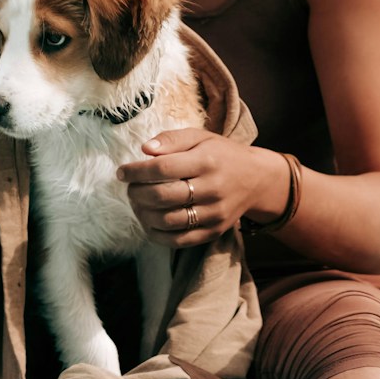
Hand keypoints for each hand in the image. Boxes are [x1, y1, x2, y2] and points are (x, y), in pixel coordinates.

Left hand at [116, 128, 273, 245]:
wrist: (257, 179)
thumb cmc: (221, 154)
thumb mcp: (200, 137)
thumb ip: (171, 139)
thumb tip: (145, 149)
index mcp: (206, 161)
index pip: (162, 168)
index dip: (136, 171)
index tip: (122, 172)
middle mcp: (212, 188)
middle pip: (162, 197)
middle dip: (136, 193)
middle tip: (130, 189)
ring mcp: (214, 213)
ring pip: (168, 221)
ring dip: (144, 214)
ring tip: (137, 204)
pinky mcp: (214, 231)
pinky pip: (179, 240)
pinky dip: (157, 234)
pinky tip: (149, 222)